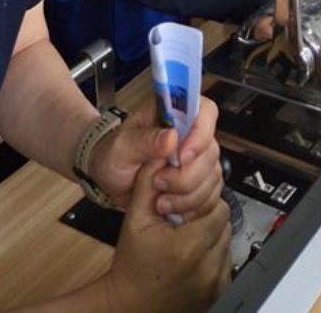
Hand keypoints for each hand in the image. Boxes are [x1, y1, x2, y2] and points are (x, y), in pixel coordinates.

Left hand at [90, 97, 223, 221]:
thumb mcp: (121, 147)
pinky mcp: (198, 181)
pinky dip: (192, 206)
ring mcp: (196, 159)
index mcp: (173, 113)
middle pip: (211, 150)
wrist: (108, 179)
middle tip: (159, 182)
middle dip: (187, 175)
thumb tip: (171, 136)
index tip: (181, 157)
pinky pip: (210, 195)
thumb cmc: (113, 155)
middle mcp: (190, 134)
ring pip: (212, 175)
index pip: (206, 111)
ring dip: (187, 194)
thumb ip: (145, 141)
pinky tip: (170, 208)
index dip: (200, 134)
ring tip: (159, 199)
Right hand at [105, 158, 230, 311]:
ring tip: (188, 237)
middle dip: (207, 216)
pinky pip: (226, 262)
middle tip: (187, 219)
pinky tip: (193, 255)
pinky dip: (213, 255)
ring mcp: (214, 282)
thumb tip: (163, 154)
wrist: (129, 304)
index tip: (187, 205)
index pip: (216, 208)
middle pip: (224, 223)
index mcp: (188, 246)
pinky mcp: (218, 292)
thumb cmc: (131, 266)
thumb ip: (149, 182)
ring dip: (211, 234)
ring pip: (226, 241)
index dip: (201, 201)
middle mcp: (206, 266)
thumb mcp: (134, 218)